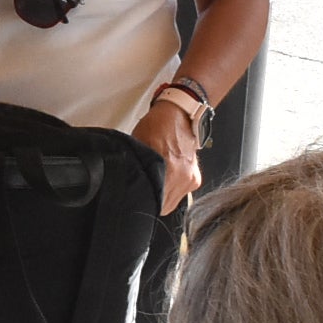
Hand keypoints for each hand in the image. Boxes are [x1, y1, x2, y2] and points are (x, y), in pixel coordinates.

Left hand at [134, 97, 203, 215]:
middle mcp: (181, 178)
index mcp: (167, 171)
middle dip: (153, 201)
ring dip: (164, 196)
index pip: (153, 204)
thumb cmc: (157, 126)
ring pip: (172, 203)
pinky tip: (167, 177)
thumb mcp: (137, 147)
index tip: (137, 199)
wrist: (179, 115)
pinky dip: (173, 189)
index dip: (143, 203)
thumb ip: (136, 169)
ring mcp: (190, 180)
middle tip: (145, 188)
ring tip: (157, 180)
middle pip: (163, 208)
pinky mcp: (195, 179)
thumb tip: (128, 184)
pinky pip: (181, 194)